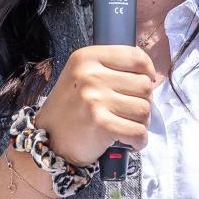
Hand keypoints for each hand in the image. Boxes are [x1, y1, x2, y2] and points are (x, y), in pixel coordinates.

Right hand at [34, 45, 155, 166]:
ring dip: (141, 122)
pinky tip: (128, 141)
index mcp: (86, 58)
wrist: (48, 139)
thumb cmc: (70, 108)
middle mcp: (90, 75)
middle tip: (128, 110)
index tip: (145, 81)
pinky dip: (138, 141)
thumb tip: (150, 75)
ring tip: (125, 125)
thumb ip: (110, 69)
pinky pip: (139, 132)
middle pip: (144, 85)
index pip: (136, 57)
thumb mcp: (81, 76)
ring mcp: (95, 99)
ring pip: (144, 110)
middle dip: (143, 101)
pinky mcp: (101, 124)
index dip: (147, 72)